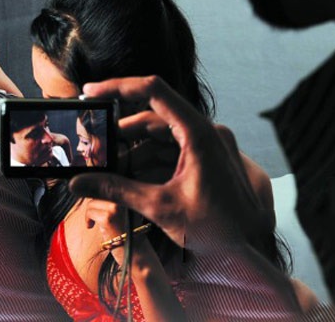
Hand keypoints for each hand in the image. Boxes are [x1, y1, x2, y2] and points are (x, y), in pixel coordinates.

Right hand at [70, 76, 266, 252]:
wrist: (254, 248)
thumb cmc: (219, 227)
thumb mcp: (162, 207)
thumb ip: (117, 191)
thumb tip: (79, 183)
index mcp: (198, 132)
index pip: (153, 91)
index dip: (119, 86)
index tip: (90, 91)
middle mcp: (206, 131)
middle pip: (153, 119)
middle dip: (121, 135)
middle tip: (93, 148)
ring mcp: (209, 145)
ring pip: (161, 137)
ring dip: (134, 152)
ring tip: (106, 171)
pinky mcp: (208, 160)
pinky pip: (173, 152)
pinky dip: (150, 163)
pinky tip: (128, 180)